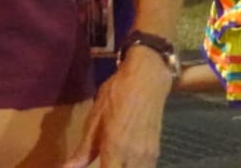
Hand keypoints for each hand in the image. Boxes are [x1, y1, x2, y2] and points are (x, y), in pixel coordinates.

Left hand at [63, 50, 171, 166]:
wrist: (146, 81)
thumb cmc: (116, 95)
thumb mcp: (95, 119)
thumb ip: (84, 150)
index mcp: (116, 149)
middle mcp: (135, 158)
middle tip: (101, 163)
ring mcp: (149, 157)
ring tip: (109, 162)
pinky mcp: (156, 153)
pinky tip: (123, 163)